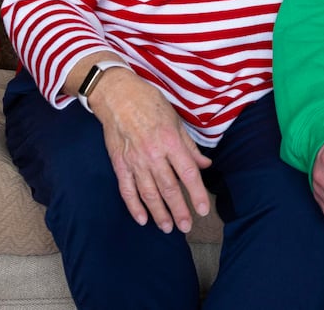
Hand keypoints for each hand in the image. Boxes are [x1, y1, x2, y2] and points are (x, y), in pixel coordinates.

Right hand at [89, 69, 212, 233]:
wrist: (117, 95)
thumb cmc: (150, 103)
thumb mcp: (175, 120)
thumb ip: (190, 146)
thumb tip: (205, 165)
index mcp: (170, 141)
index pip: (188, 173)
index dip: (197, 194)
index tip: (204, 209)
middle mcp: (153, 154)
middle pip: (169, 188)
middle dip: (179, 210)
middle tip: (186, 227)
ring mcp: (134, 160)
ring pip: (148, 193)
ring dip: (159, 213)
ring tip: (167, 228)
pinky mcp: (119, 163)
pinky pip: (127, 189)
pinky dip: (134, 206)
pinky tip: (142, 219)